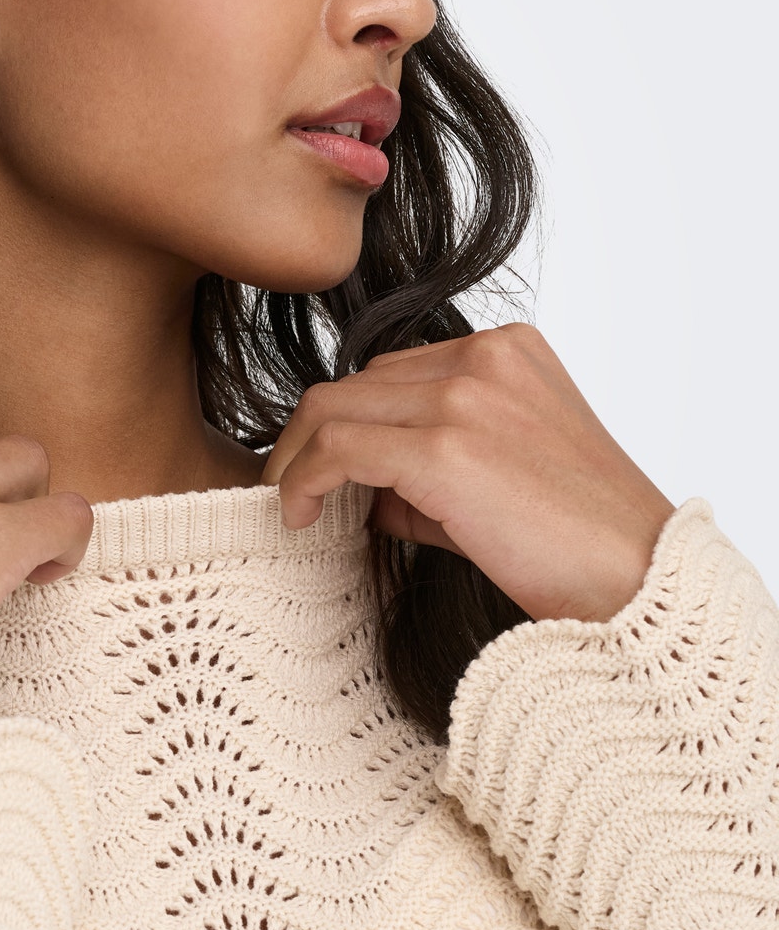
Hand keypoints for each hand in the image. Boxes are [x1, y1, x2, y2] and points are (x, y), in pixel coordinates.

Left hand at [260, 323, 674, 624]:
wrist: (639, 580)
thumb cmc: (579, 540)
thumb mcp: (502, 474)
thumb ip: (429, 464)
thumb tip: (356, 488)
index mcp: (507, 349)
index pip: (393, 372)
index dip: (353, 422)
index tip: (326, 469)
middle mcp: (484, 357)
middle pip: (357, 383)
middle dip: (315, 437)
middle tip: (293, 488)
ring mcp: (464, 397)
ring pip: (333, 407)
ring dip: (298, 458)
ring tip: (290, 505)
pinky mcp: (445, 449)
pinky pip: (338, 449)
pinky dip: (303, 480)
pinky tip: (299, 517)